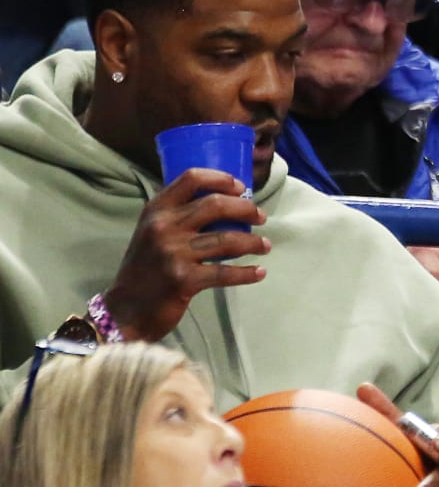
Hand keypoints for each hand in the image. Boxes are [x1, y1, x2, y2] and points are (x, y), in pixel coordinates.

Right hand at [105, 169, 268, 342]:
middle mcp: (163, 226)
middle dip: (246, 209)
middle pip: (215, 205)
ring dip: (253, 242)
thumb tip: (225, 205)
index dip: (221, 179)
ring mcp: (173, 253)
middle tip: (261, 217)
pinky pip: (224, 273)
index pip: (191, 179)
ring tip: (265, 245)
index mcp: (156, 210)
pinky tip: (260, 272)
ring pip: (226, 240)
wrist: (126, 308)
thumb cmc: (146, 267)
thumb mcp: (153, 232)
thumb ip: (178, 216)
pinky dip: (247, 273)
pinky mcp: (183, 279)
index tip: (242, 187)